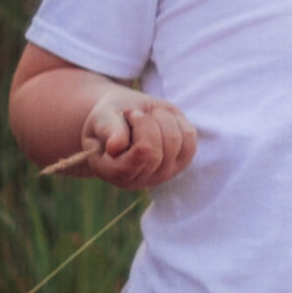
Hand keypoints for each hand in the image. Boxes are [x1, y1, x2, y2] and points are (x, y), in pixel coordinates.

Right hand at [79, 88, 198, 189]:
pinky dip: (177, 121)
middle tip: (136, 114)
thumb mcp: (102, 116)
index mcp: (112, 171)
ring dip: (162, 118)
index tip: (131, 115)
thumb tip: (115, 146)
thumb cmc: (111, 117)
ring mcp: (163, 174)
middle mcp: (139, 179)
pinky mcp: (182, 162)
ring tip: (147, 117)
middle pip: (156, 151)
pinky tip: (161, 120)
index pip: (136, 160)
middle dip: (148, 122)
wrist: (127, 116)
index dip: (139, 130)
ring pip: (175, 142)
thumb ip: (107, 129)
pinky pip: (189, 136)